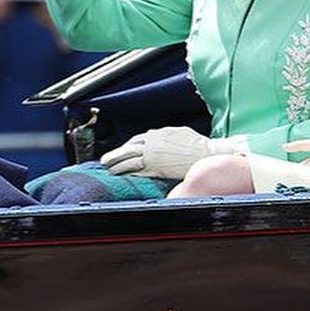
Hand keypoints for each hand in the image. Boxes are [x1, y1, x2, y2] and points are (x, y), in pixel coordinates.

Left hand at [100, 126, 246, 180]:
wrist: (205, 154)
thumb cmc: (196, 144)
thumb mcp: (179, 133)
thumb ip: (166, 136)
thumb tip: (160, 137)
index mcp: (157, 134)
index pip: (137, 139)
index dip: (127, 146)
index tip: (122, 150)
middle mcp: (152, 144)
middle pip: (128, 149)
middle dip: (115, 154)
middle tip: (105, 160)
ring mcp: (153, 157)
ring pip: (129, 161)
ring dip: (117, 166)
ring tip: (108, 169)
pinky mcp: (156, 169)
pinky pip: (139, 172)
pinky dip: (129, 175)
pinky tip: (122, 177)